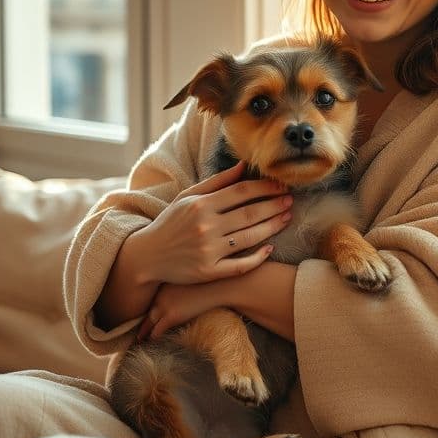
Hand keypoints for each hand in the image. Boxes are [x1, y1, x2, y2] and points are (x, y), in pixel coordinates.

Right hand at [137, 161, 291, 285]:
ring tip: (287, 217)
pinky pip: (240, 266)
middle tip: (290, 200)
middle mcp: (206, 227)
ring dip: (273, 227)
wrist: (147, 255)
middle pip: (250, 213)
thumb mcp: (188, 197)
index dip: (264, 187)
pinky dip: (258, 257)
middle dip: (274, 205)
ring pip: (250, 237)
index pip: (241, 192)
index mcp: (201, 205)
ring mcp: (208, 251)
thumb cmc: (170, 222)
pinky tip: (270, 248)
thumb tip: (243, 165)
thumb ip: (216, 181)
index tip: (280, 184)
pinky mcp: (209, 272)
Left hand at [137, 281, 220, 340]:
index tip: (140, 318)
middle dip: (139, 322)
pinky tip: (149, 342)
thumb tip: (181, 298)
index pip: (148, 299)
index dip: (144, 309)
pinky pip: (156, 331)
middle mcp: (160, 293)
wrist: (218, 286)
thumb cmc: (211, 284)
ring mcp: (163, 304)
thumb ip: (180, 289)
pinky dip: (152, 337)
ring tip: (137, 340)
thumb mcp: (191, 281)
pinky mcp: (170, 316)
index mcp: (164, 284)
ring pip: (147, 323)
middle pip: (145, 311)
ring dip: (142, 332)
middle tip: (134, 332)